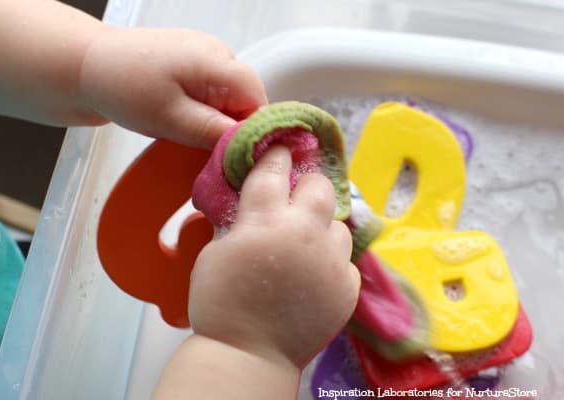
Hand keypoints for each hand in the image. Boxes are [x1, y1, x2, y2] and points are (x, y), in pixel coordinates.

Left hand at [79, 27, 266, 148]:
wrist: (84, 65)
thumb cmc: (124, 88)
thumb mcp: (172, 119)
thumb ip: (215, 133)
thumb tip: (251, 147)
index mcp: (218, 62)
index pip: (259, 103)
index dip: (253, 133)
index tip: (236, 158)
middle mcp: (219, 53)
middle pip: (247, 101)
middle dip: (233, 129)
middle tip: (207, 152)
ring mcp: (205, 55)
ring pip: (230, 99)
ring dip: (217, 122)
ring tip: (188, 135)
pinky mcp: (192, 63)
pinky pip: (214, 92)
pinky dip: (205, 111)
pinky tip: (183, 121)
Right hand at [188, 146, 360, 367]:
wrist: (247, 353)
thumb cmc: (220, 302)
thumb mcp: (216, 252)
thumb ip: (239, 222)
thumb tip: (251, 205)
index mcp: (265, 220)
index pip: (275, 170)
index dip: (277, 155)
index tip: (281, 148)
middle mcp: (305, 233)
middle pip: (321, 187)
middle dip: (308, 186)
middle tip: (296, 198)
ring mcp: (331, 262)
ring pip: (339, 225)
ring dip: (323, 228)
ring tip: (306, 244)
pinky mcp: (347, 288)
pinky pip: (346, 261)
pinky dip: (332, 263)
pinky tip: (315, 275)